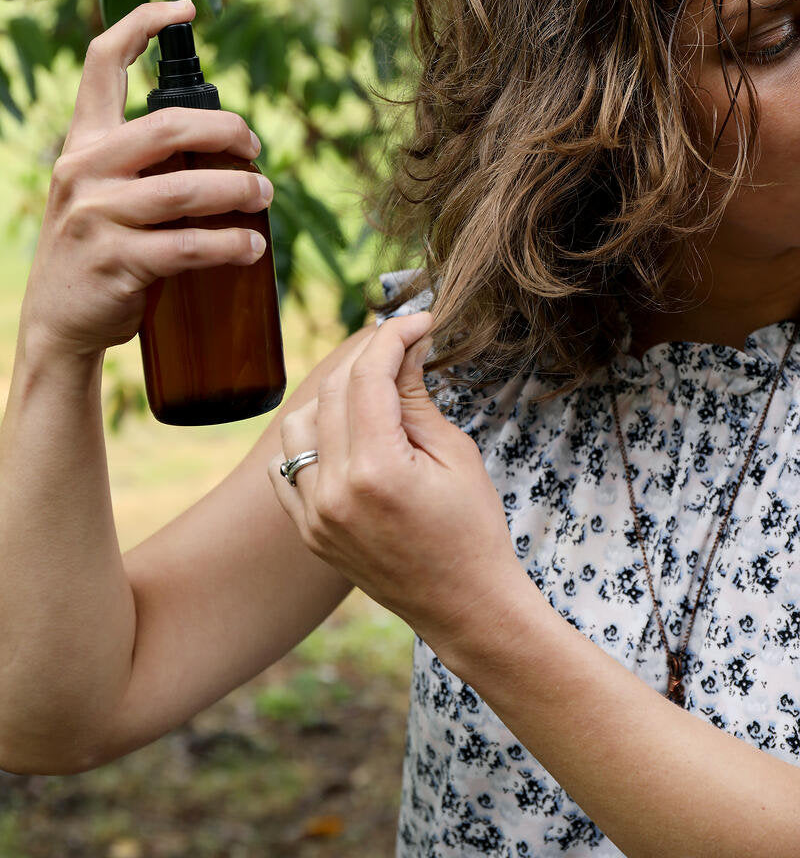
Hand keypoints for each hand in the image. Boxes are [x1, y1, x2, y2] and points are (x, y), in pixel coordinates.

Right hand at [20, 0, 273, 359]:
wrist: (61, 325)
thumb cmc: (101, 252)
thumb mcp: (104, 194)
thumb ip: (144, 165)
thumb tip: (224, 151)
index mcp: (83, 144)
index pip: (100, 64)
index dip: (140, 25)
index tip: (182, 8)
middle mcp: (82, 170)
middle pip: (169, 126)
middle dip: (228, 132)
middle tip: (256, 151)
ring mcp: (95, 217)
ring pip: (185, 189)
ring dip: (239, 191)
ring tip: (266, 196)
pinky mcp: (116, 261)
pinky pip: (187, 246)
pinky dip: (230, 244)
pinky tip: (251, 247)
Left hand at [268, 310, 524, 661]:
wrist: (465, 607)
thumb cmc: (473, 530)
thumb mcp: (456, 455)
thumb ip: (417, 398)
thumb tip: (403, 347)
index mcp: (378, 470)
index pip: (368, 376)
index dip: (393, 337)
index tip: (418, 322)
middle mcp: (334, 492)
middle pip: (333, 391)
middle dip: (367, 358)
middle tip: (401, 349)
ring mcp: (314, 515)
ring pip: (297, 423)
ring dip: (331, 397)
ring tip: (373, 397)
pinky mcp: (307, 531)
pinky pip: (285, 467)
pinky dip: (308, 441)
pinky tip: (343, 437)